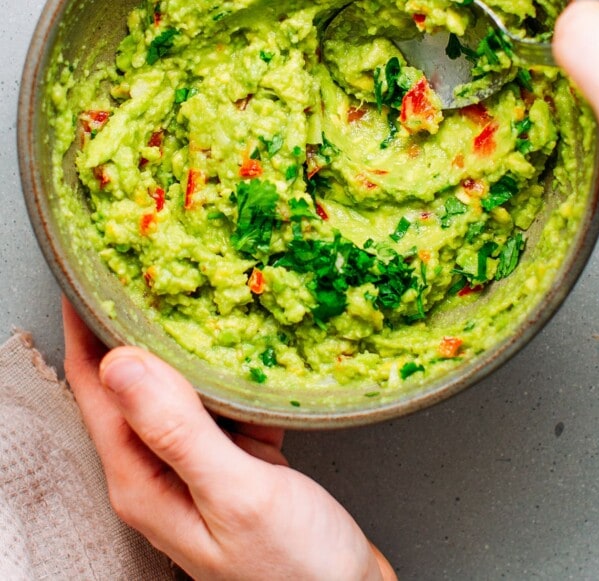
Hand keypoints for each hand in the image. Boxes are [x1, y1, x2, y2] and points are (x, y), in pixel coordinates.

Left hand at [62, 298, 395, 580]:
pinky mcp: (232, 459)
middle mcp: (158, 469)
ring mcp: (195, 464)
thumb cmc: (296, 567)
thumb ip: (178, 430)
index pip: (95, 388)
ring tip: (186, 286)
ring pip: (173, 385)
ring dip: (176, 338)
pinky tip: (238, 339)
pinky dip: (220, 365)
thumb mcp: (237, 494)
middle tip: (141, 264)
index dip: (85, 327)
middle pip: (128, 382)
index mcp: (142, 479)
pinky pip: (215, 399)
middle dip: (126, 323)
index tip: (88, 272)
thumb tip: (120, 362)